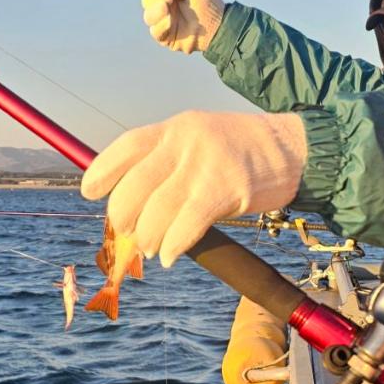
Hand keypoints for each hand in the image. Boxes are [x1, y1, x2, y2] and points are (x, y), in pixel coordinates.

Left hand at [81, 110, 306, 265]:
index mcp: (174, 128)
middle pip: (135, 186)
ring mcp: (206, 164)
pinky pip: (187, 225)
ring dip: (149, 238)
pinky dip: (174, 246)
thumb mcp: (199, 138)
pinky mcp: (227, 189)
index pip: (125, 147)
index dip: (101, 172)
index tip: (88, 192)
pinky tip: (171, 256)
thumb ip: (167, 159)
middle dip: (123, 217)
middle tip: (128, 231)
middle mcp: (185, 142)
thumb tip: (130, 196)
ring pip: (157, 212)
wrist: (294, 148)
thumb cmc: (242, 152)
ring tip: (153, 248)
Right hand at [136, 0, 224, 53]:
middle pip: (146, 0)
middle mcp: (163, 5)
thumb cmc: (207, 4)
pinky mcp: (166, 37)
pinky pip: (155, 32)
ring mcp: (164, 22)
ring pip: (148, 17)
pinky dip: (161, 25)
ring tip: (166, 9)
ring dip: (155, 11)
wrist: (218, 27)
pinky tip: (170, 21)